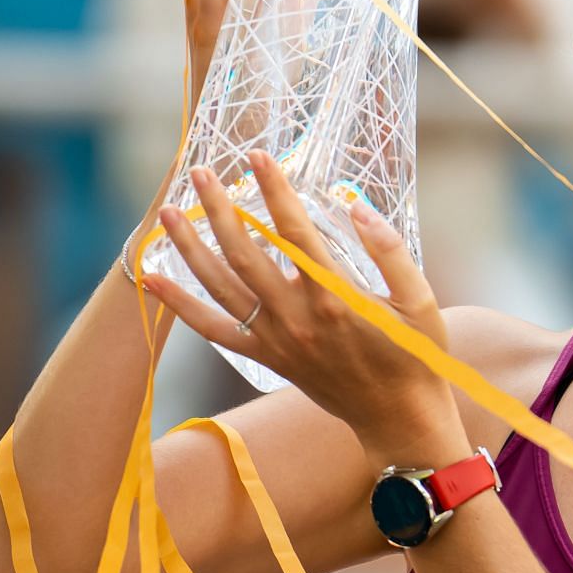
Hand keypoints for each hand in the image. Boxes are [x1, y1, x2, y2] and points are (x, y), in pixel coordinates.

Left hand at [143, 152, 461, 458]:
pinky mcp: (267, 357)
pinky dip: (181, 305)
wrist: (397, 417)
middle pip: (245, 253)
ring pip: (220, 287)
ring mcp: (277, 340)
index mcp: (336, 298)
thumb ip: (390, 250)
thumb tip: (355, 206)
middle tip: (200, 172)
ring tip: (168, 212)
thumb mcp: (421, 299)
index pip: (296, 231)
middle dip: (219, 209)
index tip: (258, 156)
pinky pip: (214, 330)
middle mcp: (297, 318)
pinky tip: (152, 279)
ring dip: (190, 247)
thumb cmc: (416, 355)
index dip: (275, 190)